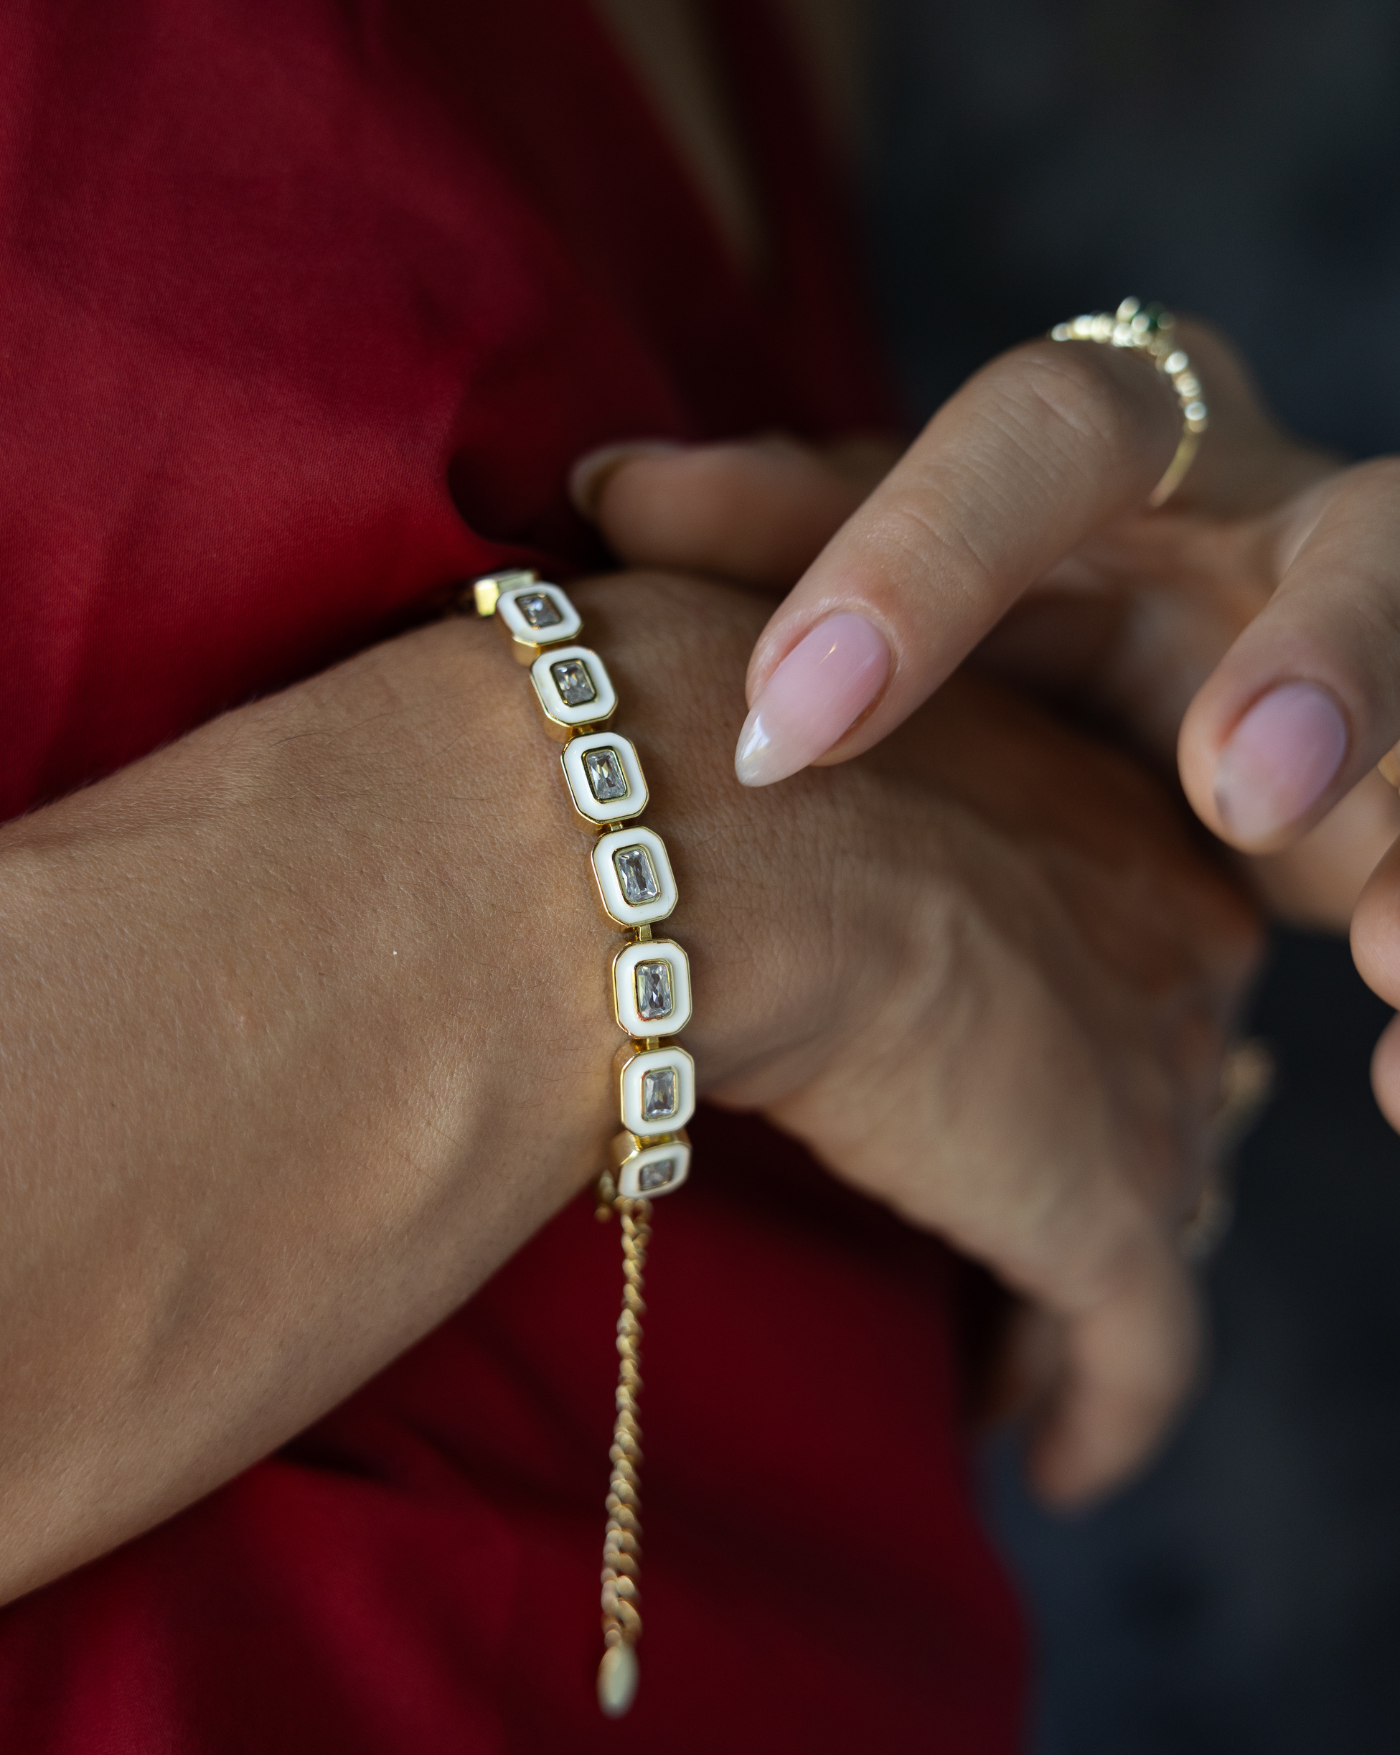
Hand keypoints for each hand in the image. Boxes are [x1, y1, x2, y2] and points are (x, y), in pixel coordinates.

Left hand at [575, 326, 1399, 929]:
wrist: (1194, 689)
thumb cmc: (1011, 608)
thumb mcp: (908, 568)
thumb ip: (786, 529)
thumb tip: (605, 487)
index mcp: (1129, 450)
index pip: (1044, 437)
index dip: (925, 558)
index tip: (790, 723)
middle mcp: (1286, 530)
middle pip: (1362, 545)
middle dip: (1328, 659)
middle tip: (1240, 792)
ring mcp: (1379, 659)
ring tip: (1383, 961)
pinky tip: (1393, 1073)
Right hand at [581, 573, 1259, 1504]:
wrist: (683, 834)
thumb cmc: (694, 755)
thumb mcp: (792, 740)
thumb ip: (826, 794)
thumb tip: (730, 820)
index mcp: (1105, 812)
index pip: (1127, 948)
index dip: (1064, 1027)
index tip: (985, 1083)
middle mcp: (1167, 942)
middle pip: (1153, 1078)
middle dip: (1084, 1153)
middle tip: (996, 1221)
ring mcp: (1148, 1077)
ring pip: (1149, 1217)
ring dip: (1072, 1295)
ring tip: (1005, 1359)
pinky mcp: (1105, 1215)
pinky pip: (1142, 1354)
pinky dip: (1106, 1415)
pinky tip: (1059, 1465)